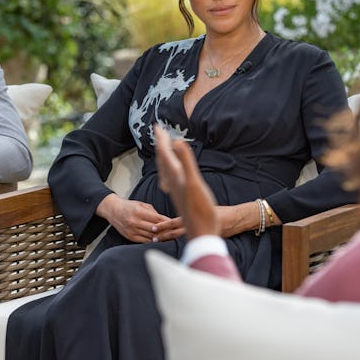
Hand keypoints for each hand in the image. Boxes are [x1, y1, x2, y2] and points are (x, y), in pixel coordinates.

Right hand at [96, 193, 183, 242]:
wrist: (113, 210)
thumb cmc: (129, 206)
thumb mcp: (142, 205)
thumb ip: (153, 213)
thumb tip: (165, 220)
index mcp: (138, 212)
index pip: (157, 219)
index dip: (167, 222)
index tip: (175, 224)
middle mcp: (134, 222)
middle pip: (154, 229)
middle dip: (165, 231)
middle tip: (175, 232)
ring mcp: (132, 230)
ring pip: (150, 236)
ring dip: (160, 237)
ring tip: (169, 237)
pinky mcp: (130, 237)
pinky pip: (144, 241)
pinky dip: (153, 241)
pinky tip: (159, 240)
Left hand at [154, 124, 219, 238]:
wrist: (202, 233)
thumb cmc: (201, 210)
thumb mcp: (194, 183)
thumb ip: (185, 162)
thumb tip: (175, 141)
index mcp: (175, 177)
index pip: (165, 153)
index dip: (161, 139)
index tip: (157, 125)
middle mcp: (173, 183)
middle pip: (163, 160)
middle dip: (161, 145)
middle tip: (159, 131)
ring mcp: (176, 190)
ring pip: (166, 170)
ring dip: (164, 157)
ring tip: (164, 149)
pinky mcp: (180, 197)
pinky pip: (171, 180)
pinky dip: (170, 171)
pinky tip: (172, 174)